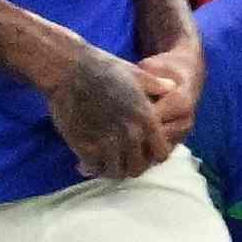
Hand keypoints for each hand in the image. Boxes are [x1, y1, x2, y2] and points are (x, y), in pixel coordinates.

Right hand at [52, 42, 183, 179]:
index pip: (161, 155)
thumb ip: (157, 86)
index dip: (153, 156)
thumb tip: (172, 87)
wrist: (70, 71)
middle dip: (131, 166)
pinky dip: (91, 168)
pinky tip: (86, 161)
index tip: (142, 152)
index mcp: (147, 119)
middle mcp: (130, 134)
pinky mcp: (84, 146)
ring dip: (111, 169)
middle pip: (138, 168)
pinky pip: (94, 168)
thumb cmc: (104, 68)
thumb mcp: (138, 74)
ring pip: (116, 172)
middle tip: (121, 160)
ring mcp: (107, 142)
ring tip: (104, 162)